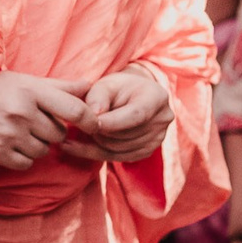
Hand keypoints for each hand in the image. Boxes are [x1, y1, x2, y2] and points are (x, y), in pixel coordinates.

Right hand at [0, 72, 91, 170]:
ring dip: (36, 144)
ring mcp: (8, 134)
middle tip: (33, 121)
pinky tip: (8, 142)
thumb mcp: (22, 80)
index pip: (75, 109)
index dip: (90, 120)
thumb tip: (90, 86)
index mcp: (30, 90)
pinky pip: (25, 163)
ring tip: (17, 130)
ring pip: (43, 151)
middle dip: (51, 130)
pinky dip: (22, 156)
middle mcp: (21, 112)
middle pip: (58, 133)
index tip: (93, 125)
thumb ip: (58, 86)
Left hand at [60, 68, 174, 163]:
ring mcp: (158, 138)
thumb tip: (94, 115)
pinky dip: (97, 153)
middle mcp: (163, 119)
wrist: (131, 96)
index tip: (91, 122)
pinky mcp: (147, 151)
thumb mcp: (105, 84)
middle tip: (82, 122)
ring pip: (119, 149)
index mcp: (157, 97)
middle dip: (100, 131)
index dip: (112, 122)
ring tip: (85, 129)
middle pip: (125, 135)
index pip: (136, 115)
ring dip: (97, 141)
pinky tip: (79, 146)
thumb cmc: (117, 88)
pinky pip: (119, 158)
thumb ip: (97, 96)